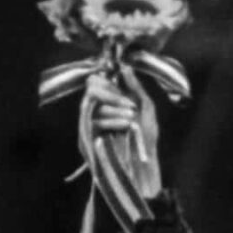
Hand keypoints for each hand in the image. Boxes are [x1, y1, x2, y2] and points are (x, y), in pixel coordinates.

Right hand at [87, 69, 163, 199]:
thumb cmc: (146, 138)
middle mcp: (95, 110)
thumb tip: (125, 67)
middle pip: (91, 88)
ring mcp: (89, 124)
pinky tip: (127, 125)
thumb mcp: (146, 108)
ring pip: (92, 103)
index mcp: (107, 101)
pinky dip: (112, 120)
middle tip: (130, 104)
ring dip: (115, 108)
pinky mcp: (86, 138)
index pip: (95, 81)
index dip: (108, 80)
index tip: (125, 87)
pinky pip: (94, 120)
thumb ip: (135, 87)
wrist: (144, 165)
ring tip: (132, 118)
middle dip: (111, 93)